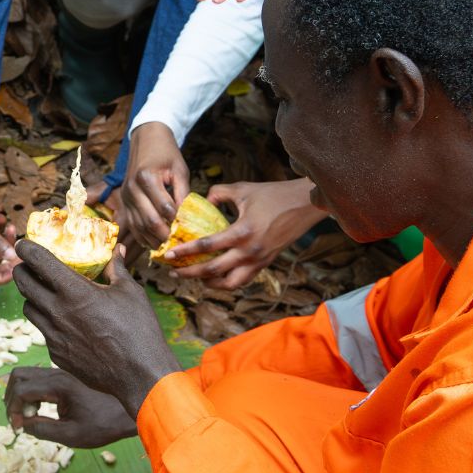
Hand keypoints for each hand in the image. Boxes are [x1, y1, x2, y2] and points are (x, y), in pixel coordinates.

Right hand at [4, 366, 135, 447]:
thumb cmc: (104, 425)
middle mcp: (57, 374)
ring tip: (29, 417)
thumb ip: (43, 430)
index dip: (13, 409)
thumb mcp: (72, 435)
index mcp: (58, 386)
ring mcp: (61, 373)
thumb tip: (22, 425)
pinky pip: (39, 379)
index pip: (21, 389)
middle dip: (11, 398)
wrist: (128, 412)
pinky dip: (32, 393)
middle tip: (18, 420)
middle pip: (18, 375)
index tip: (17, 428)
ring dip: (21, 395)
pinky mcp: (65, 377)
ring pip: (28, 375)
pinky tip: (42, 410)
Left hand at [12, 240, 179, 418]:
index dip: (25, 248)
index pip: (38, 261)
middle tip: (27, 265)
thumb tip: (118, 249)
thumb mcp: (130, 291)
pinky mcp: (56, 354)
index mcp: (74, 290)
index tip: (22, 244)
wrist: (140, 374)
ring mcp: (54, 335)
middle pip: (22, 283)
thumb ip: (117, 268)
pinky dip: (47, 321)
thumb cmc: (138, 329)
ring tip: (44, 292)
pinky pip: (43, 331)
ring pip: (28, 308)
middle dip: (21, 270)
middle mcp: (57, 311)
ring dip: (31, 296)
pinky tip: (63, 320)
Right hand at [119, 123, 189, 248]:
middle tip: (180, 244)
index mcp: (146, 178)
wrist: (146, 140)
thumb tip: (187, 217)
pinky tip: (155, 243)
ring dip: (154, 239)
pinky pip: (132, 225)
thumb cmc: (166, 153)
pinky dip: (143, 236)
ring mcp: (125, 197)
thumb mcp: (180, 169)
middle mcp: (132, 189)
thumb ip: (183, 193)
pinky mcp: (123, 202)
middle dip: (166, 235)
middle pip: (149, 221)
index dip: (178, 221)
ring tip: (169, 247)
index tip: (189, 229)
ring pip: (139, 227)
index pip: (165, 208)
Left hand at [162, 179, 326, 286]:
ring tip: (194, 277)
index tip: (168, 254)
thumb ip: (218, 193)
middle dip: (190, 273)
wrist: (304, 205)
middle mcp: (249, 251)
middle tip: (173, 272)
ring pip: (229, 283)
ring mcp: (258, 260)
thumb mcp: (242, 189)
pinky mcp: (265, 263)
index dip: (185, 251)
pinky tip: (214, 277)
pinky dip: (226, 282)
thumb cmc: (273, 194)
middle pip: (213, 270)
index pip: (207, 246)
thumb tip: (201, 200)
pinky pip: (242, 280)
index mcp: (242, 231)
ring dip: (208, 283)